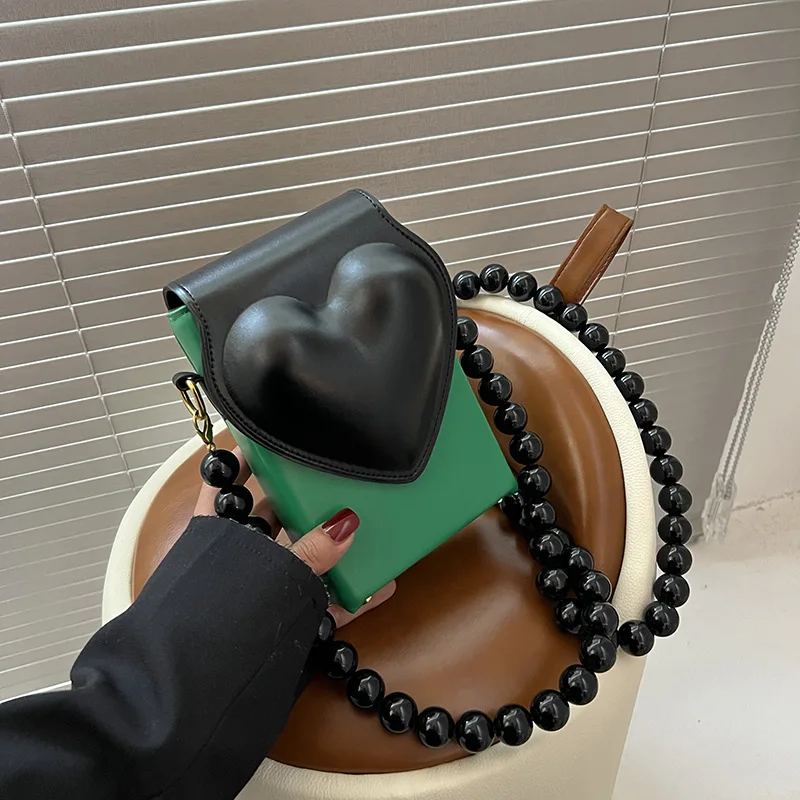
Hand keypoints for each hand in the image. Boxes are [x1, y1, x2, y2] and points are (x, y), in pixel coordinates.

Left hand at [194, 448, 394, 627]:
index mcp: (216, 534)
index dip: (245, 459)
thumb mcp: (265, 573)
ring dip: (333, 550)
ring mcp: (260, 593)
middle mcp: (236, 558)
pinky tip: (380, 588)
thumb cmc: (209, 621)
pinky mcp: (280, 623)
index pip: (226, 483)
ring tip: (371, 528)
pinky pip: (317, 603)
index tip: (278, 437)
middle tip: (339, 479)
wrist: (187, 696)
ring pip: (301, 561)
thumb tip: (348, 522)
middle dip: (305, 501)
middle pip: (273, 519)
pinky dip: (346, 596)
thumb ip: (308, 551)